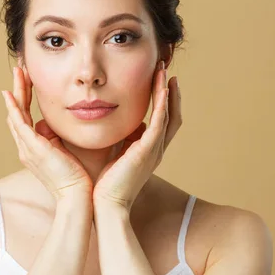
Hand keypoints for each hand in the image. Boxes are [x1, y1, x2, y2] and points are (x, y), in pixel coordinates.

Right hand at [1, 66, 92, 200]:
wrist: (79, 197)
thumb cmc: (82, 178)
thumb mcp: (73, 151)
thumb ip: (68, 137)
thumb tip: (69, 124)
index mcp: (37, 148)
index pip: (27, 118)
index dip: (26, 98)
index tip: (30, 80)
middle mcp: (28, 148)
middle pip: (17, 113)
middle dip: (18, 90)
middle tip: (20, 69)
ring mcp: (28, 148)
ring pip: (16, 114)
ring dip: (16, 91)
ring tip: (18, 71)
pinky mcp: (33, 148)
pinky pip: (18, 123)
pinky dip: (13, 107)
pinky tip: (11, 93)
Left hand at [92, 60, 181, 210]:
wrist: (105, 204)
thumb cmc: (103, 183)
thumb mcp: (112, 154)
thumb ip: (116, 139)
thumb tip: (112, 123)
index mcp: (148, 150)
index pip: (161, 120)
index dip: (164, 100)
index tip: (160, 81)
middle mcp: (156, 149)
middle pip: (172, 115)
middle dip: (170, 92)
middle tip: (166, 71)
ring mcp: (154, 149)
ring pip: (168, 114)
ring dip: (167, 91)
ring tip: (165, 72)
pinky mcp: (148, 150)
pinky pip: (160, 122)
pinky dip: (163, 103)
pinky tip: (162, 87)